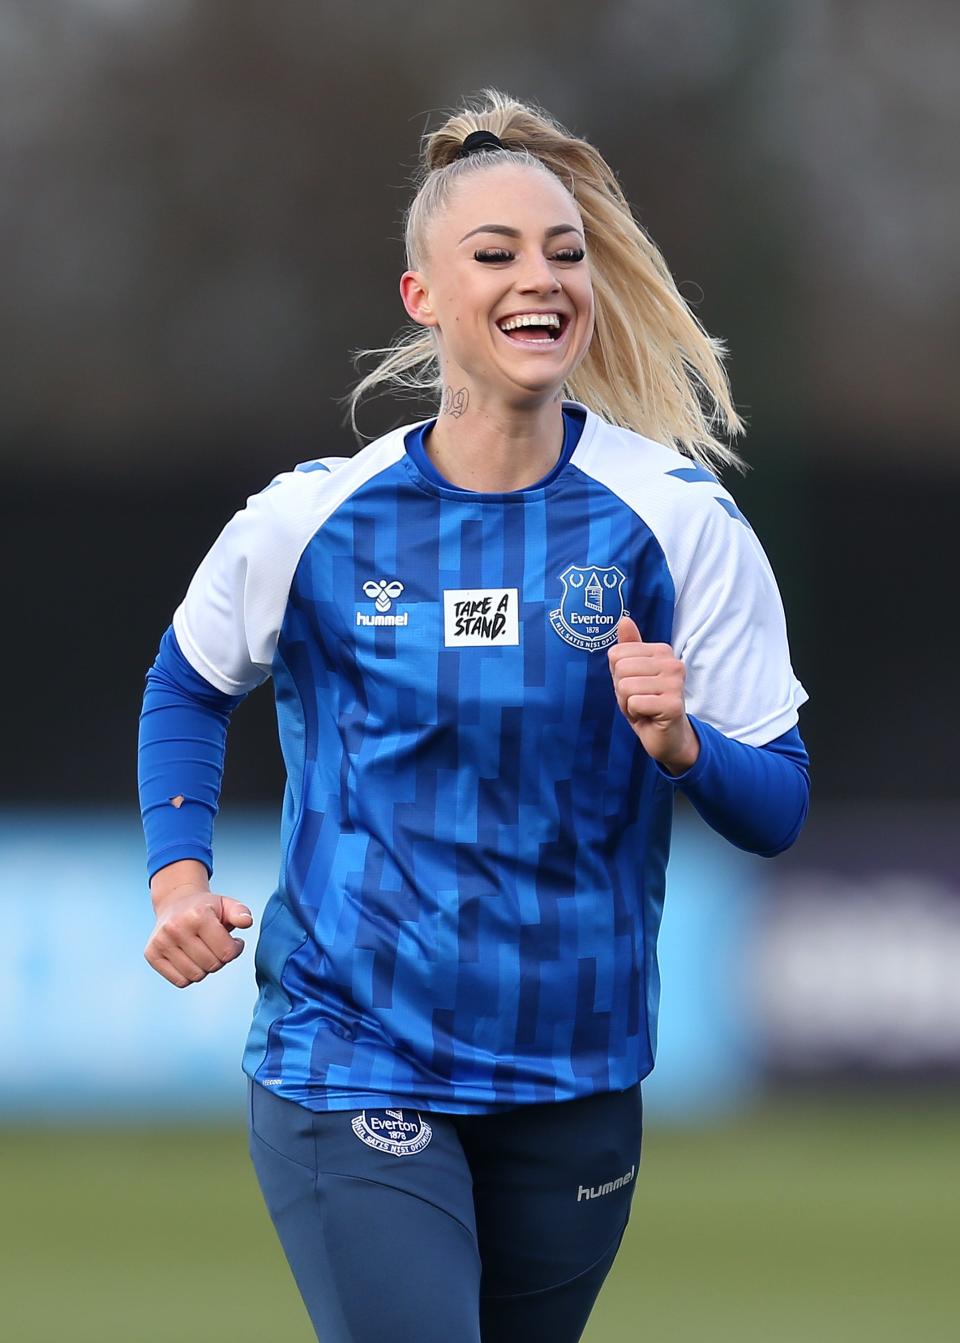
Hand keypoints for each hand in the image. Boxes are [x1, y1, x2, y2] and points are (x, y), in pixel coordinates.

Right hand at [145, 866, 252, 988]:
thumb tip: (247, 922)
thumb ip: (241, 913)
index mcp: (198, 915)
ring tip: (203, 952)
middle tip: (216, 946)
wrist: (175, 903)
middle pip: (212, 966)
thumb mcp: (226, 904)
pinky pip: (180, 982)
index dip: (235, 950)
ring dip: (205, 968)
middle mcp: (176, 928)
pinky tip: (190, 959)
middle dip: (220, 959)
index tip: (233, 941)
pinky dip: (189, 975)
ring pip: (196, 976)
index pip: (227, 952)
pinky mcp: (151, 954)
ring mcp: (161, 941)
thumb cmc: (205, 908)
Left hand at [607, 615, 699, 774]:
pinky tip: (649, 716)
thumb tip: (624, 620)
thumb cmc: (647, 702)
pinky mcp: (673, 704)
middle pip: (620, 669)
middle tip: (639, 699)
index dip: (618, 675)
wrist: (666, 736)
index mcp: (662, 651)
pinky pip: (634, 703)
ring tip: (644, 707)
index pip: (616, 654)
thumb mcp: (632, 673)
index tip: (634, 686)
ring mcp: (675, 683)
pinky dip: (636, 714)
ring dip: (628, 703)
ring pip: (625, 687)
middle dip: (622, 690)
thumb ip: (629, 648)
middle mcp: (673, 663)